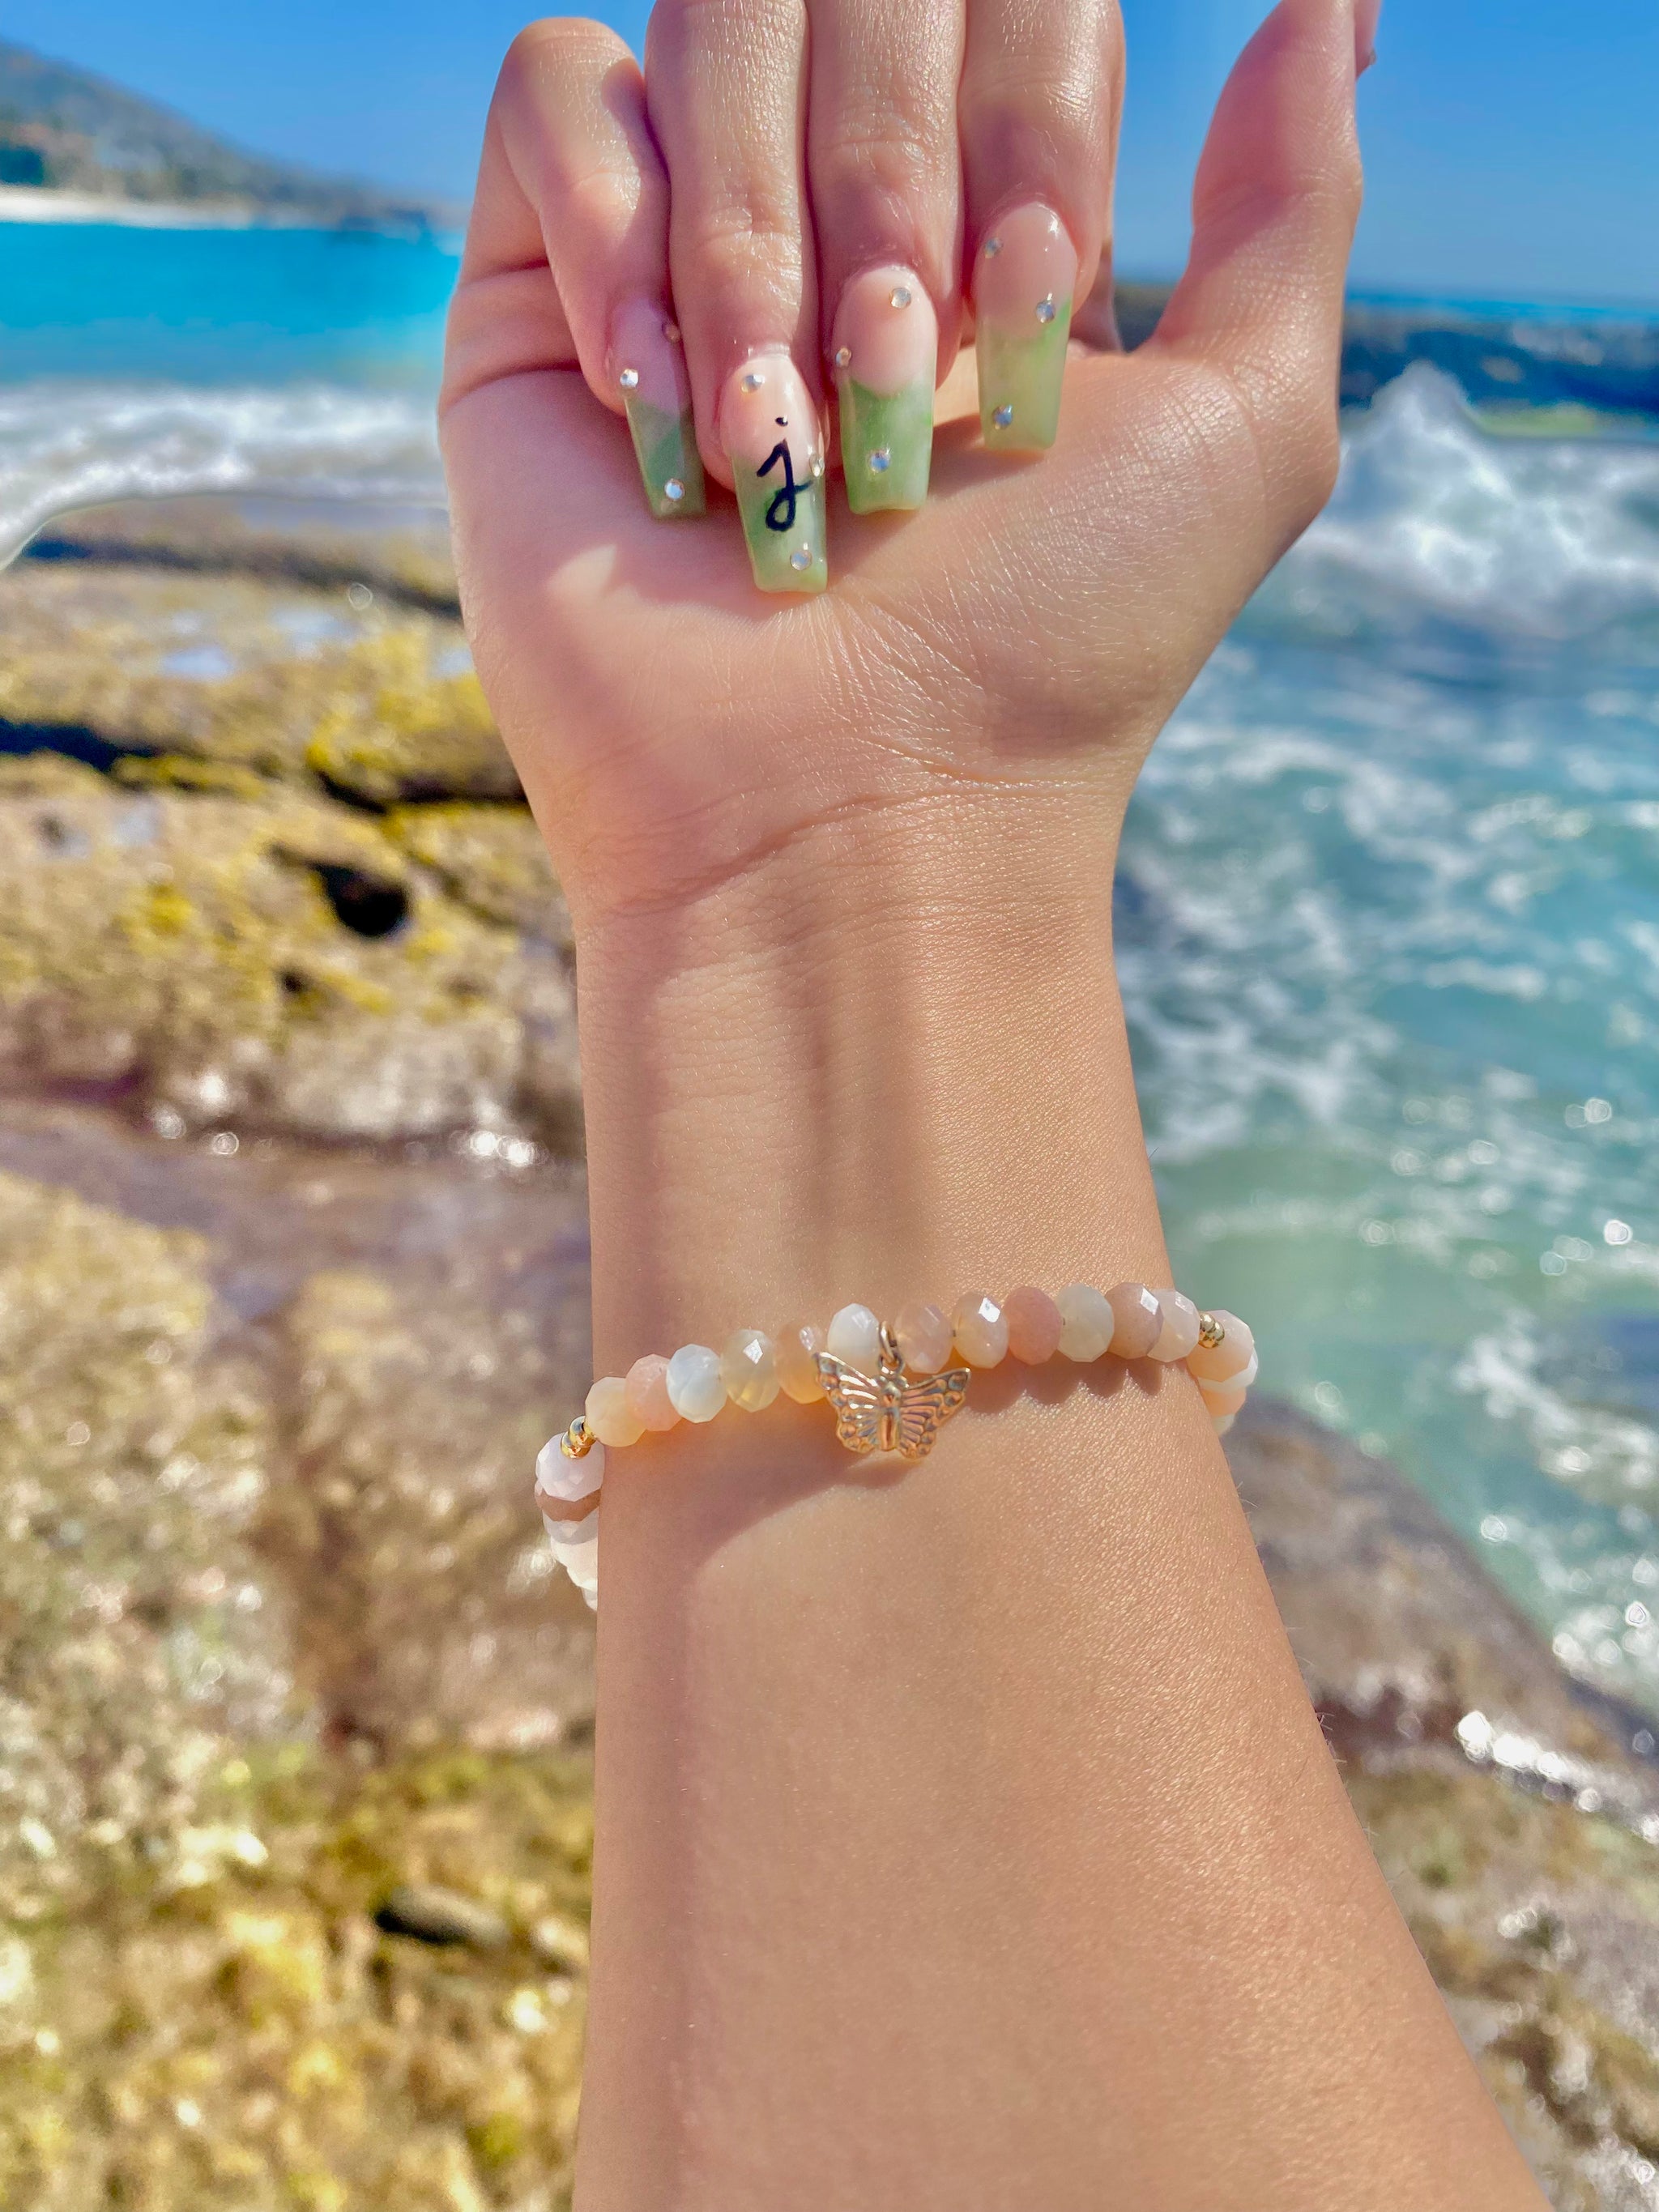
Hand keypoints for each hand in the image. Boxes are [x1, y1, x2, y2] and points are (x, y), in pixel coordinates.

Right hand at [441, 0, 1372, 936]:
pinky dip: (617, 234)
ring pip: (715, 19)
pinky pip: (558, 89)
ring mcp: (679, 241)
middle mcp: (837, 206)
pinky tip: (655, 410)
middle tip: (905, 402)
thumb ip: (1292, 192)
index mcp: (995, 221)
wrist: (848, 814)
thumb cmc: (1048, 651)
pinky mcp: (532, 291)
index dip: (1034, 120)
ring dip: (765, 242)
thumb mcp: (1244, 422)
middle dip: (903, 191)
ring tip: (783, 448)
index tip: (1031, 326)